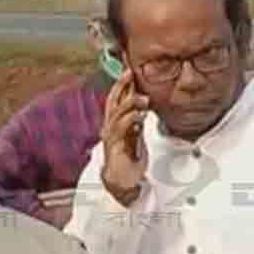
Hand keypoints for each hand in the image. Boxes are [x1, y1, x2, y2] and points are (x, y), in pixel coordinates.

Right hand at [100, 70, 148, 203]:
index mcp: (114, 123)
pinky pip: (121, 130)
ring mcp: (111, 136)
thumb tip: (142, 107)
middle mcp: (110, 127)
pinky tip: (140, 116)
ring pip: (117, 113)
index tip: (129, 71)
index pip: (115, 99)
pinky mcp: (115, 146)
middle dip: (121, 86)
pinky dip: (131, 120)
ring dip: (131, 103)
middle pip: (113, 101)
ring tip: (144, 99)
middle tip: (130, 73)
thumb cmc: (128, 159)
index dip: (121, 84)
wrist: (121, 182)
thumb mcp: (134, 136)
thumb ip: (136, 121)